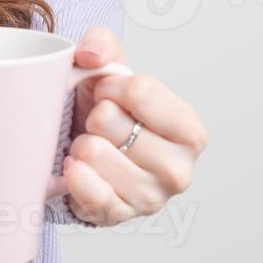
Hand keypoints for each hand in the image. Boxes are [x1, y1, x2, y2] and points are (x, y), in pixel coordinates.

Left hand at [60, 27, 208, 225]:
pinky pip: (86, 190)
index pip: (140, 90)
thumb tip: (91, 55)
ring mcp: (151, 198)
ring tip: (91, 148)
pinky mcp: (120, 217)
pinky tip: (78, 169)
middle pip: (110, 121)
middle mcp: (179, 168)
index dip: (109, 86)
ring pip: (93, 152)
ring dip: (81, 146)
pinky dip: (74, 174)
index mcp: (189, 129)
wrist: (84, 154)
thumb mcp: (108, 70)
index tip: (105, 94)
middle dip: (94, 117)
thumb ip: (102, 44)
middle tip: (99, 127)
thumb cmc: (105, 112)